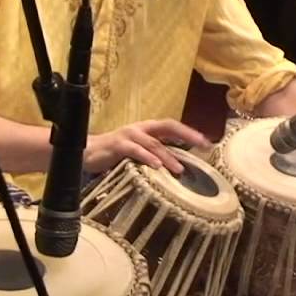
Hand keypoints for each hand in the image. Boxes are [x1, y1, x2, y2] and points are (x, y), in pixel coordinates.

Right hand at [83, 120, 210, 175]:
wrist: (88, 152)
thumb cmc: (117, 154)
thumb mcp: (140, 152)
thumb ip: (157, 154)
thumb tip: (180, 164)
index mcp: (148, 129)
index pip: (173, 126)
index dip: (190, 132)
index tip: (207, 142)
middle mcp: (141, 128)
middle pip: (168, 126)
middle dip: (187, 134)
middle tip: (202, 144)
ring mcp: (130, 135)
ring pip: (153, 143)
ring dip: (168, 156)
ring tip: (180, 169)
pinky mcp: (118, 145)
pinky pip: (135, 150)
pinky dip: (147, 158)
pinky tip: (156, 166)